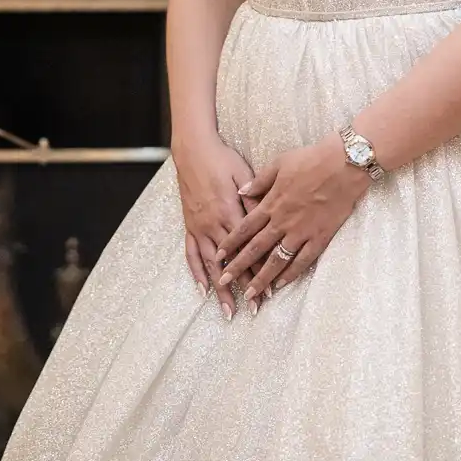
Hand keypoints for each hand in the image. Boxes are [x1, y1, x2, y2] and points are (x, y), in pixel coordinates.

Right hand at [174, 135, 253, 318]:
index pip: (251, 248)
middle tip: (254, 309)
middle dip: (243, 287)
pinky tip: (202, 290)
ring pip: (212, 265)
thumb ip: (256, 198)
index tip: (271, 289)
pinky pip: (192, 254)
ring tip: (228, 311)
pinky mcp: (189, 226)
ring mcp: (200, 227)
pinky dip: (196, 273)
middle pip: (232, 263)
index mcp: (231, 211)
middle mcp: (214, 224)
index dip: (261, 269)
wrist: (193, 150)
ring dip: (220, 289)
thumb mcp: (244, 174)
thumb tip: (269, 218)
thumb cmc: (222, 159)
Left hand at [215, 137, 368, 307]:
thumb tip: (241, 192)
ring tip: (251, 293)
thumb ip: (259, 181)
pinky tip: (281, 285)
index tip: (218, 256)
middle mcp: (283, 221)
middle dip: (238, 267)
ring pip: (277, 260)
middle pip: (255, 249)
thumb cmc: (311, 160)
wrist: (344, 164)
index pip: (244, 228)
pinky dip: (291, 274)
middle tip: (224, 282)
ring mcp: (301, 231)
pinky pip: (303, 261)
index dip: (229, 244)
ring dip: (262, 278)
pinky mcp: (320, 237)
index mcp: (271, 203)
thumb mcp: (279, 163)